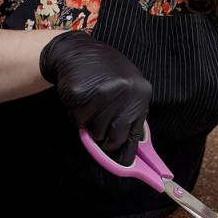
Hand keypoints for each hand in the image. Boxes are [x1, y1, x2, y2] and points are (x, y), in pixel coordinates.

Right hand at [40, 31, 151, 164]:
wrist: (78, 51)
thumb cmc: (104, 74)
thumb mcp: (127, 88)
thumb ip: (130, 114)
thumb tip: (131, 150)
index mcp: (141, 93)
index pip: (135, 134)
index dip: (127, 153)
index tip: (126, 166)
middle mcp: (125, 93)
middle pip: (114, 139)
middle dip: (104, 138)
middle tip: (98, 125)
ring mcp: (103, 93)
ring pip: (94, 132)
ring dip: (89, 124)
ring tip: (90, 104)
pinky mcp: (81, 94)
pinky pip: (78, 121)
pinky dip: (76, 115)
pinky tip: (80, 99)